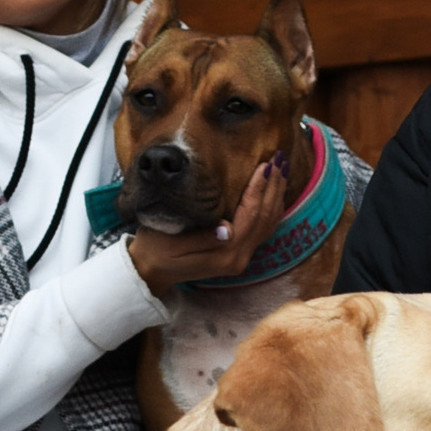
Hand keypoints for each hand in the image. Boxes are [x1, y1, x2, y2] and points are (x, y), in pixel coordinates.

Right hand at [128, 155, 287, 294]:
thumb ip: (202, 238)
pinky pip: (263, 230)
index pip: (250, 215)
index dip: (258, 188)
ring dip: (276, 195)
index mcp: (224, 254)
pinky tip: (274, 192)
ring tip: (281, 169)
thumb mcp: (172, 241)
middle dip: (273, 187)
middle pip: (265, 218)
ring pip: (268, 224)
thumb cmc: (156, 250)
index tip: (265, 165)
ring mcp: (240, 258)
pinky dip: (271, 208)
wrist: (150, 271)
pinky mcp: (238, 255)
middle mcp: (238, 258)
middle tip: (279, 159)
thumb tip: (227, 228)